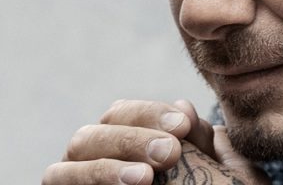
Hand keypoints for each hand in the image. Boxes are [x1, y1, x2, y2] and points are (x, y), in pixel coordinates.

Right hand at [42, 100, 267, 184]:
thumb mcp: (213, 174)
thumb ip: (200, 142)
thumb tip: (183, 106)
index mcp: (119, 140)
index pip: (123, 113)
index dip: (150, 113)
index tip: (183, 124)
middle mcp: (88, 159)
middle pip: (92, 134)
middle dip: (131, 139)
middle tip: (169, 152)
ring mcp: (72, 183)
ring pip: (69, 163)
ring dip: (106, 167)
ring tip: (146, 178)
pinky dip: (91, 183)